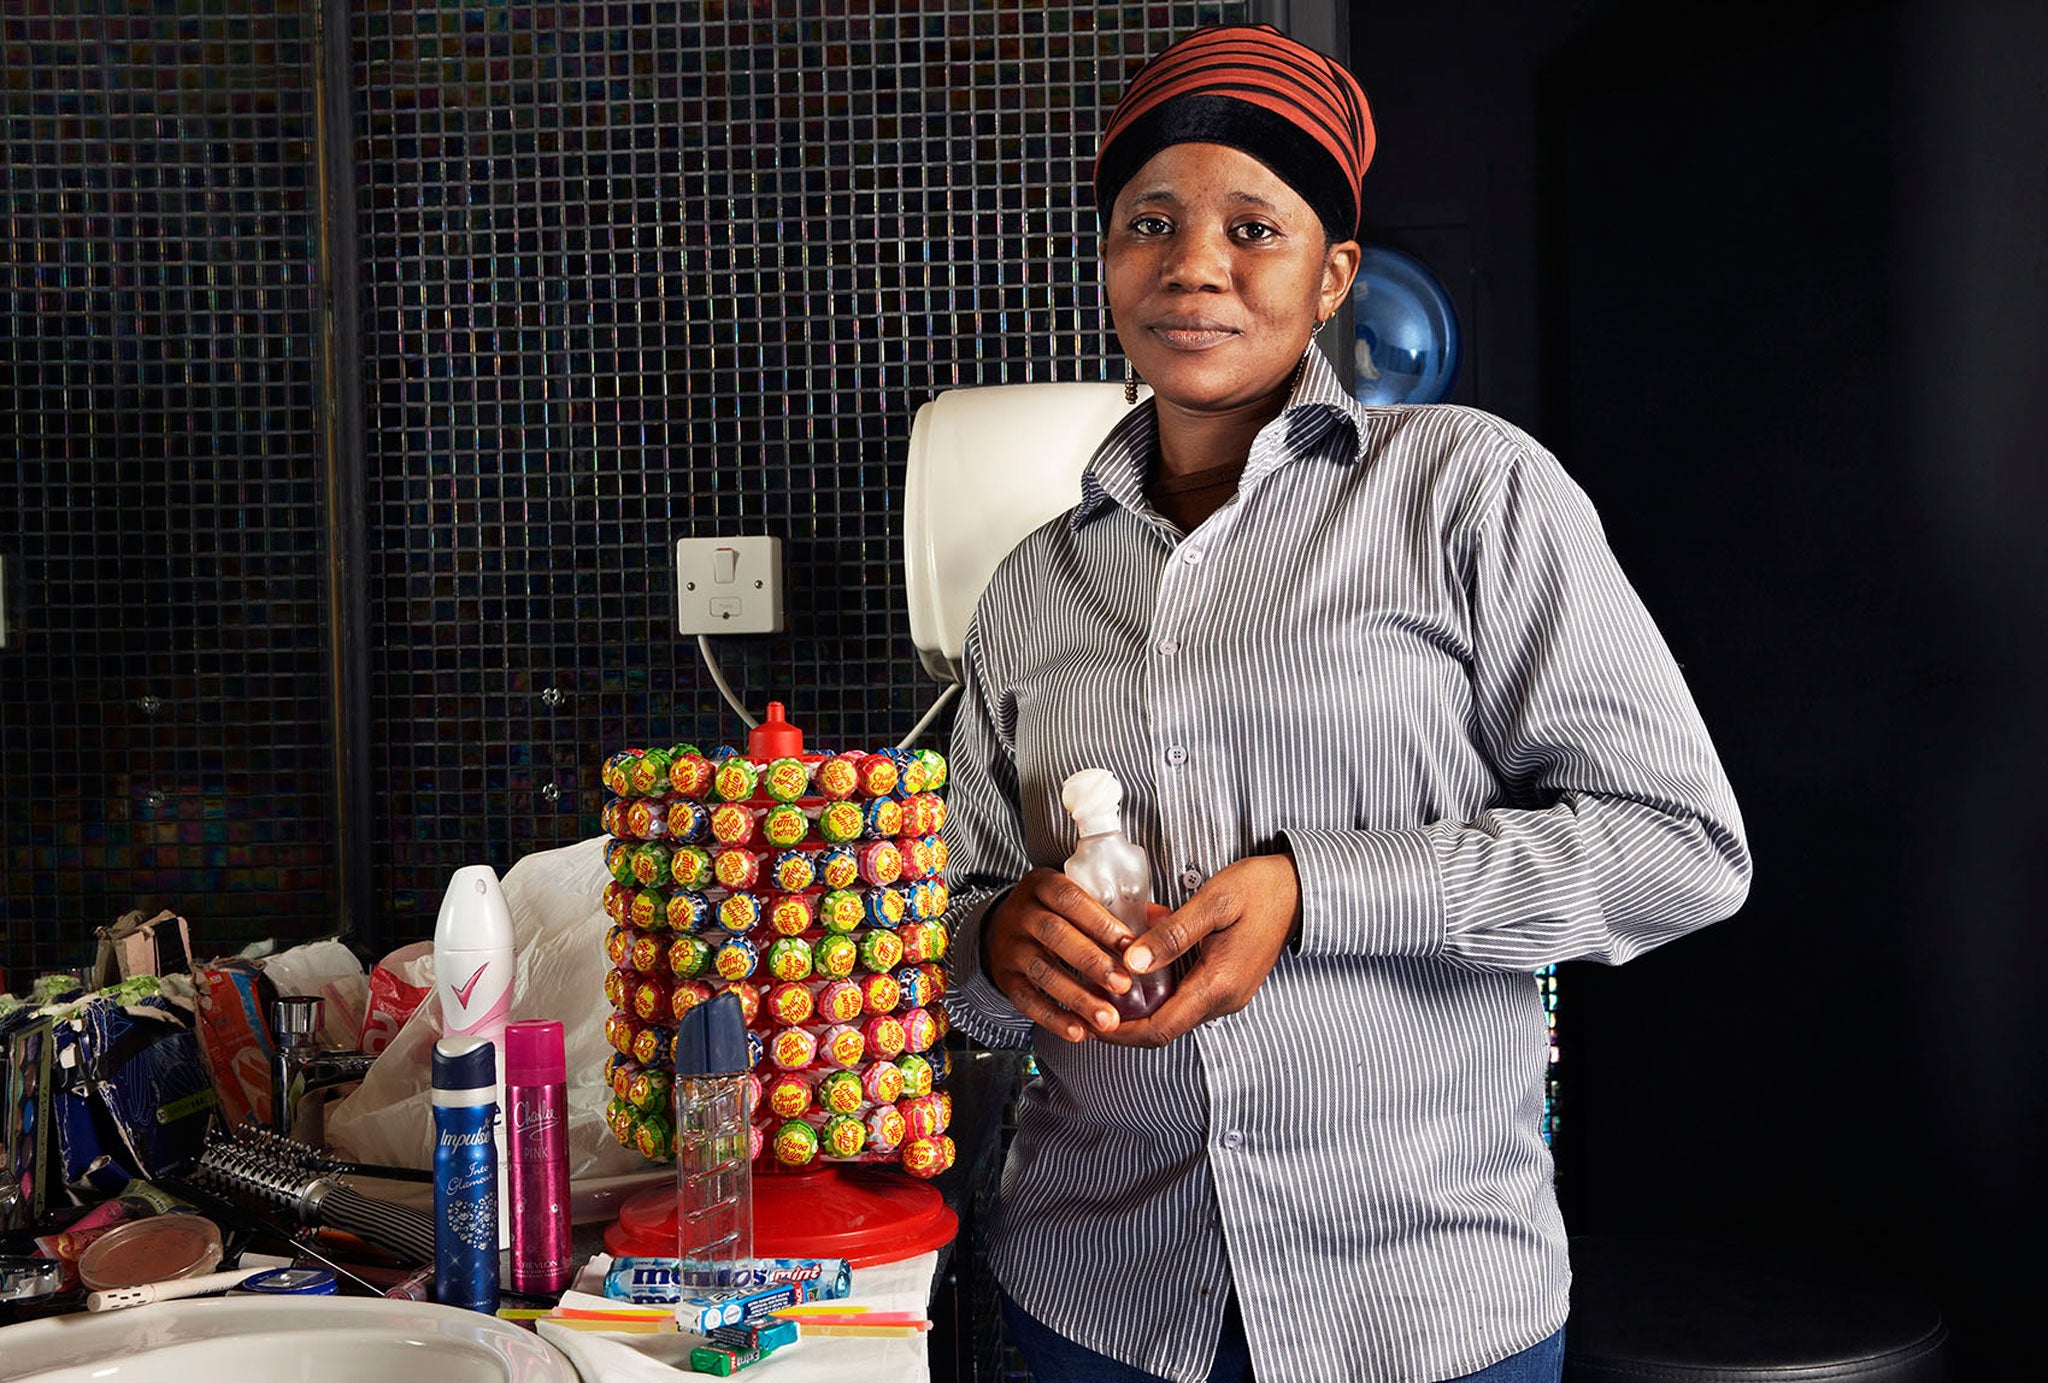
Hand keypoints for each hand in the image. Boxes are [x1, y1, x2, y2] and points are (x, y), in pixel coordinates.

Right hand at [981, 868, 1143, 1042]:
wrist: (1001, 927)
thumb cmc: (1053, 912)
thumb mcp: (1077, 898)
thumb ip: (1118, 908)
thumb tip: (1164, 920)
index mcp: (1044, 886)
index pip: (1071, 899)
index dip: (1100, 923)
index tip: (1130, 946)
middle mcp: (1023, 914)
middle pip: (1055, 934)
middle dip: (1091, 962)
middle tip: (1123, 985)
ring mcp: (1011, 946)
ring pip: (1043, 971)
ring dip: (1077, 997)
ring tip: (1107, 1019)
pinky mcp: (1005, 977)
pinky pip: (1026, 1000)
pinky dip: (1053, 1018)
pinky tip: (1079, 1031)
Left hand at [1098, 853, 1300, 1048]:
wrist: (1299, 888)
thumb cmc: (1259, 889)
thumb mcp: (1214, 903)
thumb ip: (1173, 934)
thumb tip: (1133, 962)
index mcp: (1219, 985)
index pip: (1161, 1029)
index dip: (1122, 1033)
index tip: (1090, 1023)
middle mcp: (1224, 1000)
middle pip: (1164, 1029)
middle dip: (1123, 1024)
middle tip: (1085, 1006)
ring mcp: (1227, 995)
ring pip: (1174, 1016)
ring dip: (1138, 1009)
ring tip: (1101, 989)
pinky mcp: (1227, 984)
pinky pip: (1184, 1000)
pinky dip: (1155, 993)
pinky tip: (1133, 970)